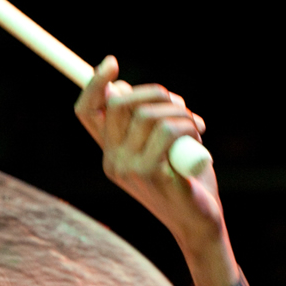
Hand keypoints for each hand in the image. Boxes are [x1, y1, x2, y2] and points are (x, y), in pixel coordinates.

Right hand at [74, 56, 237, 285]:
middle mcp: (113, 162)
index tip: (111, 62)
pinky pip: (169, 131)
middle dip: (155, 92)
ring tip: (196, 124)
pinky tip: (199, 133)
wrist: (199, 223)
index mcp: (110, 154)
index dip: (94, 84)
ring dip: (180, 111)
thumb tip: (135, 89)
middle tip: (179, 104)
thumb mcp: (161, 147)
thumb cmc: (184, 180)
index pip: (86, 113)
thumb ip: (148, 123)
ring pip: (150, 116)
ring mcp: (131, 170)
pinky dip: (188, 124)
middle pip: (121, 105)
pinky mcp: (153, 175)